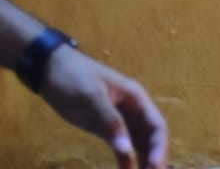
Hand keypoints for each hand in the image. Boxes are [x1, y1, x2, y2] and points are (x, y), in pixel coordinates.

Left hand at [41, 46, 168, 168]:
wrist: (50, 69)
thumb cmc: (74, 79)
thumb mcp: (91, 100)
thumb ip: (110, 123)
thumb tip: (127, 151)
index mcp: (136, 98)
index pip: (157, 125)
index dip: (160, 147)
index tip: (154, 167)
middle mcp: (134, 109)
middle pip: (152, 136)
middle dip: (155, 157)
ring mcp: (122, 117)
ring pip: (140, 142)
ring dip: (143, 160)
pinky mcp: (108, 125)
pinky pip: (123, 144)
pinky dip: (126, 159)